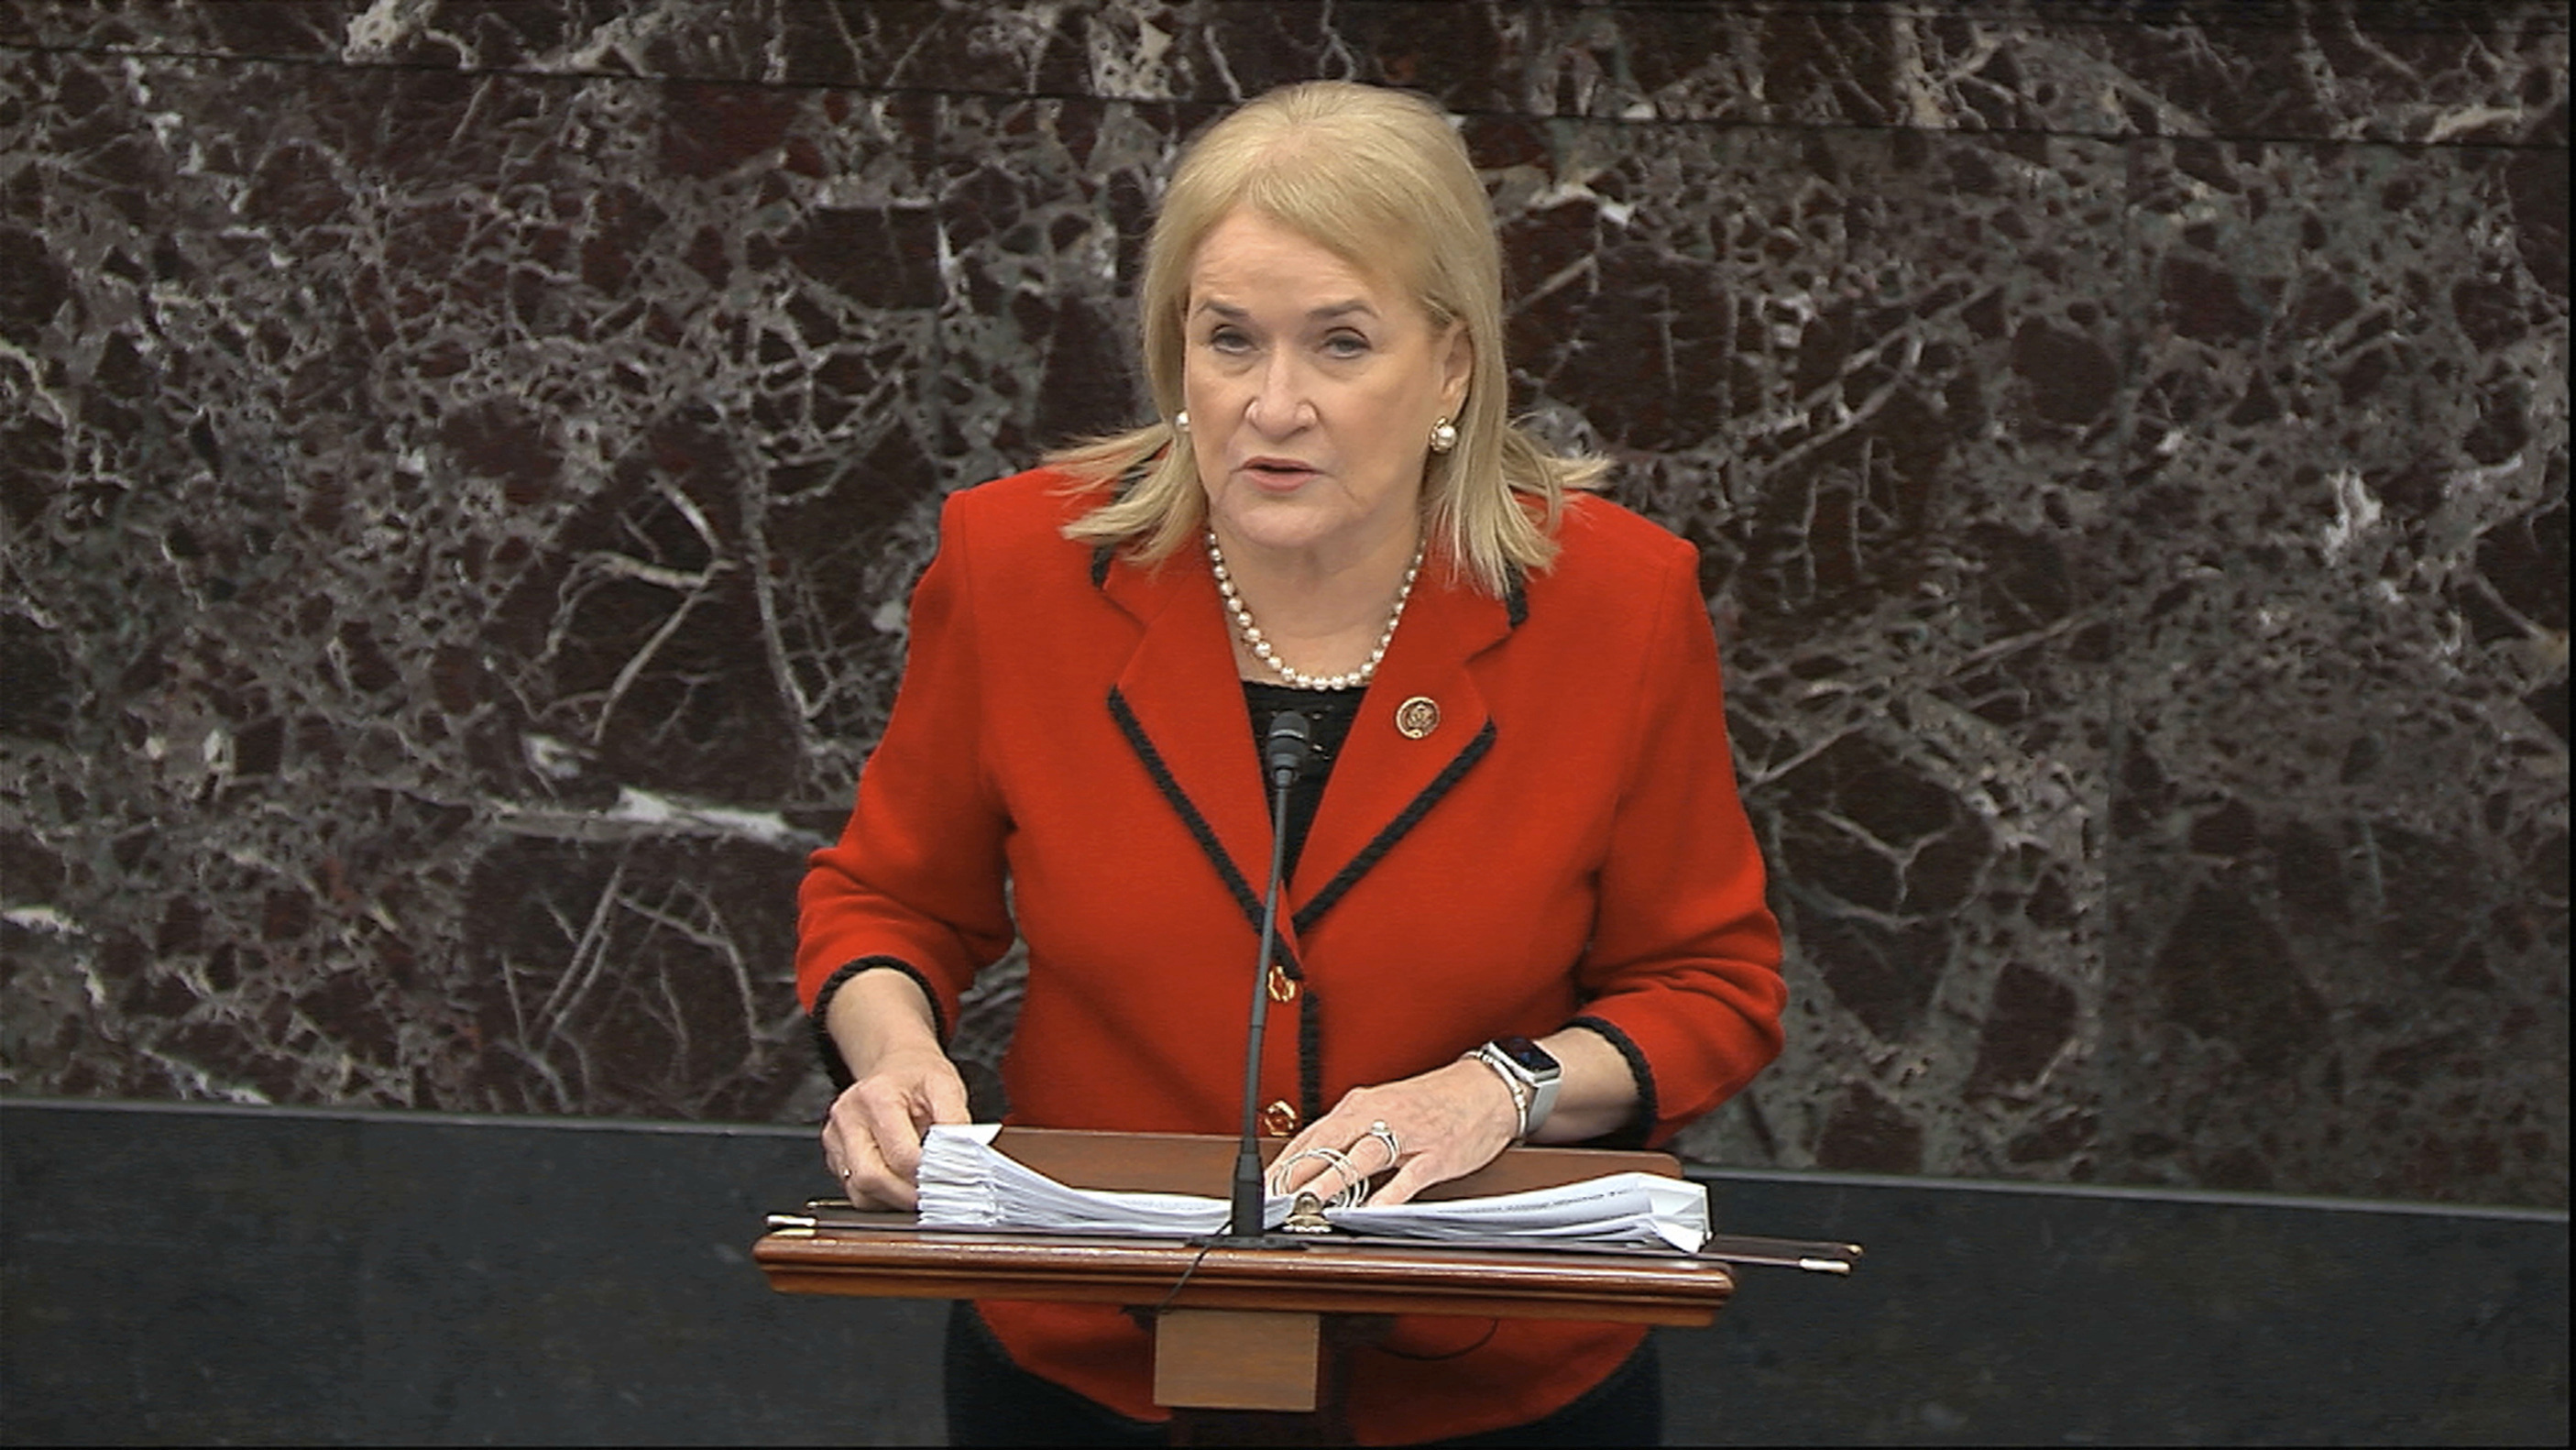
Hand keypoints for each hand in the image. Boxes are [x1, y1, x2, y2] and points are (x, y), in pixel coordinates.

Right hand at [820, 1041, 969, 1209]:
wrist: (896, 1066)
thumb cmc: (918, 1077)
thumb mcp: (946, 1086)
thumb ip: (956, 1121)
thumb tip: (965, 1158)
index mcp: (876, 1096)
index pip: (901, 1155)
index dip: (931, 1175)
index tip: (954, 1181)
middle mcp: (848, 1117)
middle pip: (872, 1178)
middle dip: (909, 1195)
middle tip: (939, 1195)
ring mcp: (836, 1138)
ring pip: (860, 1192)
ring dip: (895, 1200)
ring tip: (922, 1190)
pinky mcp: (835, 1155)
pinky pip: (856, 1192)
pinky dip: (882, 1197)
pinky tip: (902, 1185)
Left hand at [1267, 1058, 1520, 1206]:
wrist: (1486, 1089)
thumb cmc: (1432, 1102)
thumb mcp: (1383, 1109)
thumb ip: (1350, 1134)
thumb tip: (1312, 1162)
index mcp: (1361, 1105)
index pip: (1312, 1135)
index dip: (1285, 1163)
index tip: (1265, 1188)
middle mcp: (1379, 1116)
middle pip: (1329, 1144)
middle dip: (1298, 1173)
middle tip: (1275, 1199)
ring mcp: (1408, 1136)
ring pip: (1362, 1158)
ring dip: (1332, 1181)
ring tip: (1309, 1203)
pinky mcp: (1436, 1155)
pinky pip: (1408, 1178)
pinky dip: (1388, 1195)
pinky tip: (1371, 1211)